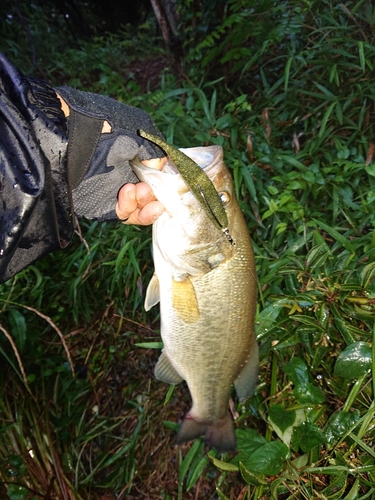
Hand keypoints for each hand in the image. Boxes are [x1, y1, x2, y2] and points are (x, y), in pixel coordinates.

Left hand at [55, 86, 165, 220]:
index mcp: (137, 157)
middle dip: (156, 195)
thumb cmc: (103, 125)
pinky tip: (129, 192)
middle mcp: (128, 175)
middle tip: (152, 190)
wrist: (67, 135)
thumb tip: (160, 166)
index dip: (166, 183)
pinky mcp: (103, 204)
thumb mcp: (137, 132)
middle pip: (151, 196)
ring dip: (146, 203)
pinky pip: (124, 214)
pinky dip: (131, 207)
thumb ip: (153, 151)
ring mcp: (116, 191)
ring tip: (142, 191)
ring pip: (140, 208)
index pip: (158, 177)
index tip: (171, 184)